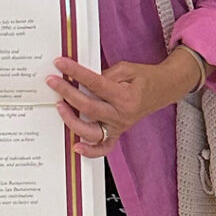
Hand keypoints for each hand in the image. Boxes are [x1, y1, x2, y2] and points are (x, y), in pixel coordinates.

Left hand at [47, 48, 202, 157]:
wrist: (163, 89)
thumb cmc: (144, 78)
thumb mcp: (126, 69)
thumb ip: (104, 75)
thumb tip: (81, 79)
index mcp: (125, 96)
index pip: (94, 83)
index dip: (75, 72)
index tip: (61, 64)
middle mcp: (121, 115)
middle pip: (88, 107)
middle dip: (67, 92)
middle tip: (52, 81)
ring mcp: (119, 126)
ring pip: (91, 131)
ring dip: (71, 120)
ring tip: (60, 106)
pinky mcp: (117, 133)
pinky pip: (104, 147)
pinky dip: (90, 151)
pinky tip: (77, 147)